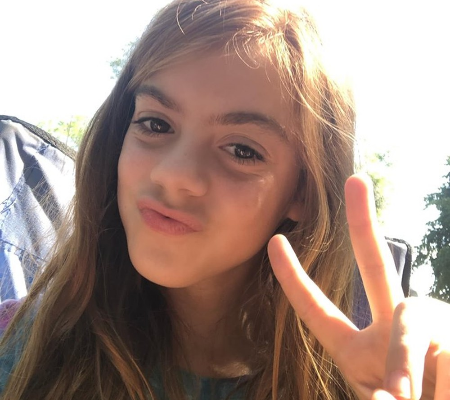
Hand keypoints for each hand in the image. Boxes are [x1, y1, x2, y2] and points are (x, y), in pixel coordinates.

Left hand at [268, 174, 449, 398]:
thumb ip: (378, 394)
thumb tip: (395, 394)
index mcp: (357, 349)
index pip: (317, 309)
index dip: (294, 278)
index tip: (275, 241)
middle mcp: (392, 326)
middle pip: (375, 267)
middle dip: (363, 224)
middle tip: (355, 179)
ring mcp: (427, 326)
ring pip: (410, 321)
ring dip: (407, 364)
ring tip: (411, 397)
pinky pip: (443, 348)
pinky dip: (438, 377)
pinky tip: (441, 389)